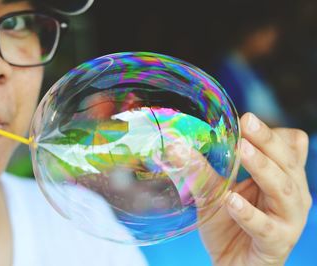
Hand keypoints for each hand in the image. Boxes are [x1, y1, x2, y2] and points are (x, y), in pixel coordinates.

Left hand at [199, 113, 311, 265]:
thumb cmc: (230, 223)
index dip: (270, 133)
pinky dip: (249, 213)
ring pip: (282, 189)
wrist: (233, 263)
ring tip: (243, 152)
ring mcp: (289, 219)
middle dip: (266, 140)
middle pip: (287, 161)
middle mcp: (292, 193)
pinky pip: (266, 227)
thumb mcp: (214, 192)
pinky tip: (232, 201)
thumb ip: (201, 170)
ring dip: (262, 168)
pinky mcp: (277, 242)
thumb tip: (173, 147)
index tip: (244, 119)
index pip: (288, 145)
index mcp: (282, 175)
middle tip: (247, 121)